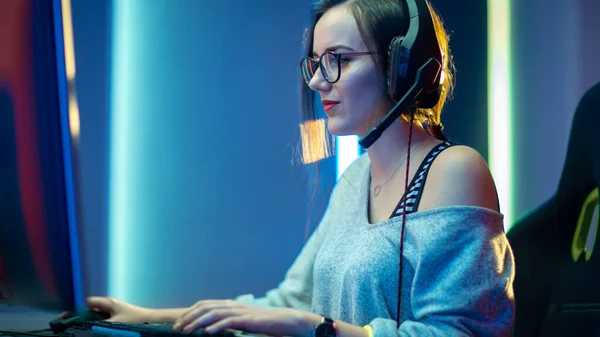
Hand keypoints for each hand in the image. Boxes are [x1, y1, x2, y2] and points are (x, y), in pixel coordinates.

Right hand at [61, 296, 153, 322]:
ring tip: (75, 328)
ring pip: (94, 316)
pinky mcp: (115, 317)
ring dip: (86, 321)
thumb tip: (85, 327)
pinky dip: (94, 324)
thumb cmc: (134, 319)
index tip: (64, 315)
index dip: (75, 308)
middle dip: (78, 316)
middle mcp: (108, 305)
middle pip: (88, 309)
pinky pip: (100, 320)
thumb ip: (98, 325)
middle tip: (66, 324)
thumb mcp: (114, 324)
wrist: (150, 320)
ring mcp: (111, 311)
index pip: (86, 302)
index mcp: (107, 302)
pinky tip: (89, 330)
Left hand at [172, 299, 320, 336]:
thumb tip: (213, 328)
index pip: (205, 304)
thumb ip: (230, 321)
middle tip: (176, 327)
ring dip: (198, 322)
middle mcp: (232, 305)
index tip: (179, 321)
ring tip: (187, 331)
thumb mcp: (243, 321)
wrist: (284, 320)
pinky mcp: (247, 319)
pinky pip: (229, 322)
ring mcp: (239, 311)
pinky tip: (208, 332)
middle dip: (189, 317)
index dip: (190, 312)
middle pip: (205, 307)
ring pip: (213, 314)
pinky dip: (217, 326)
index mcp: (230, 304)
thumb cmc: (264, 323)